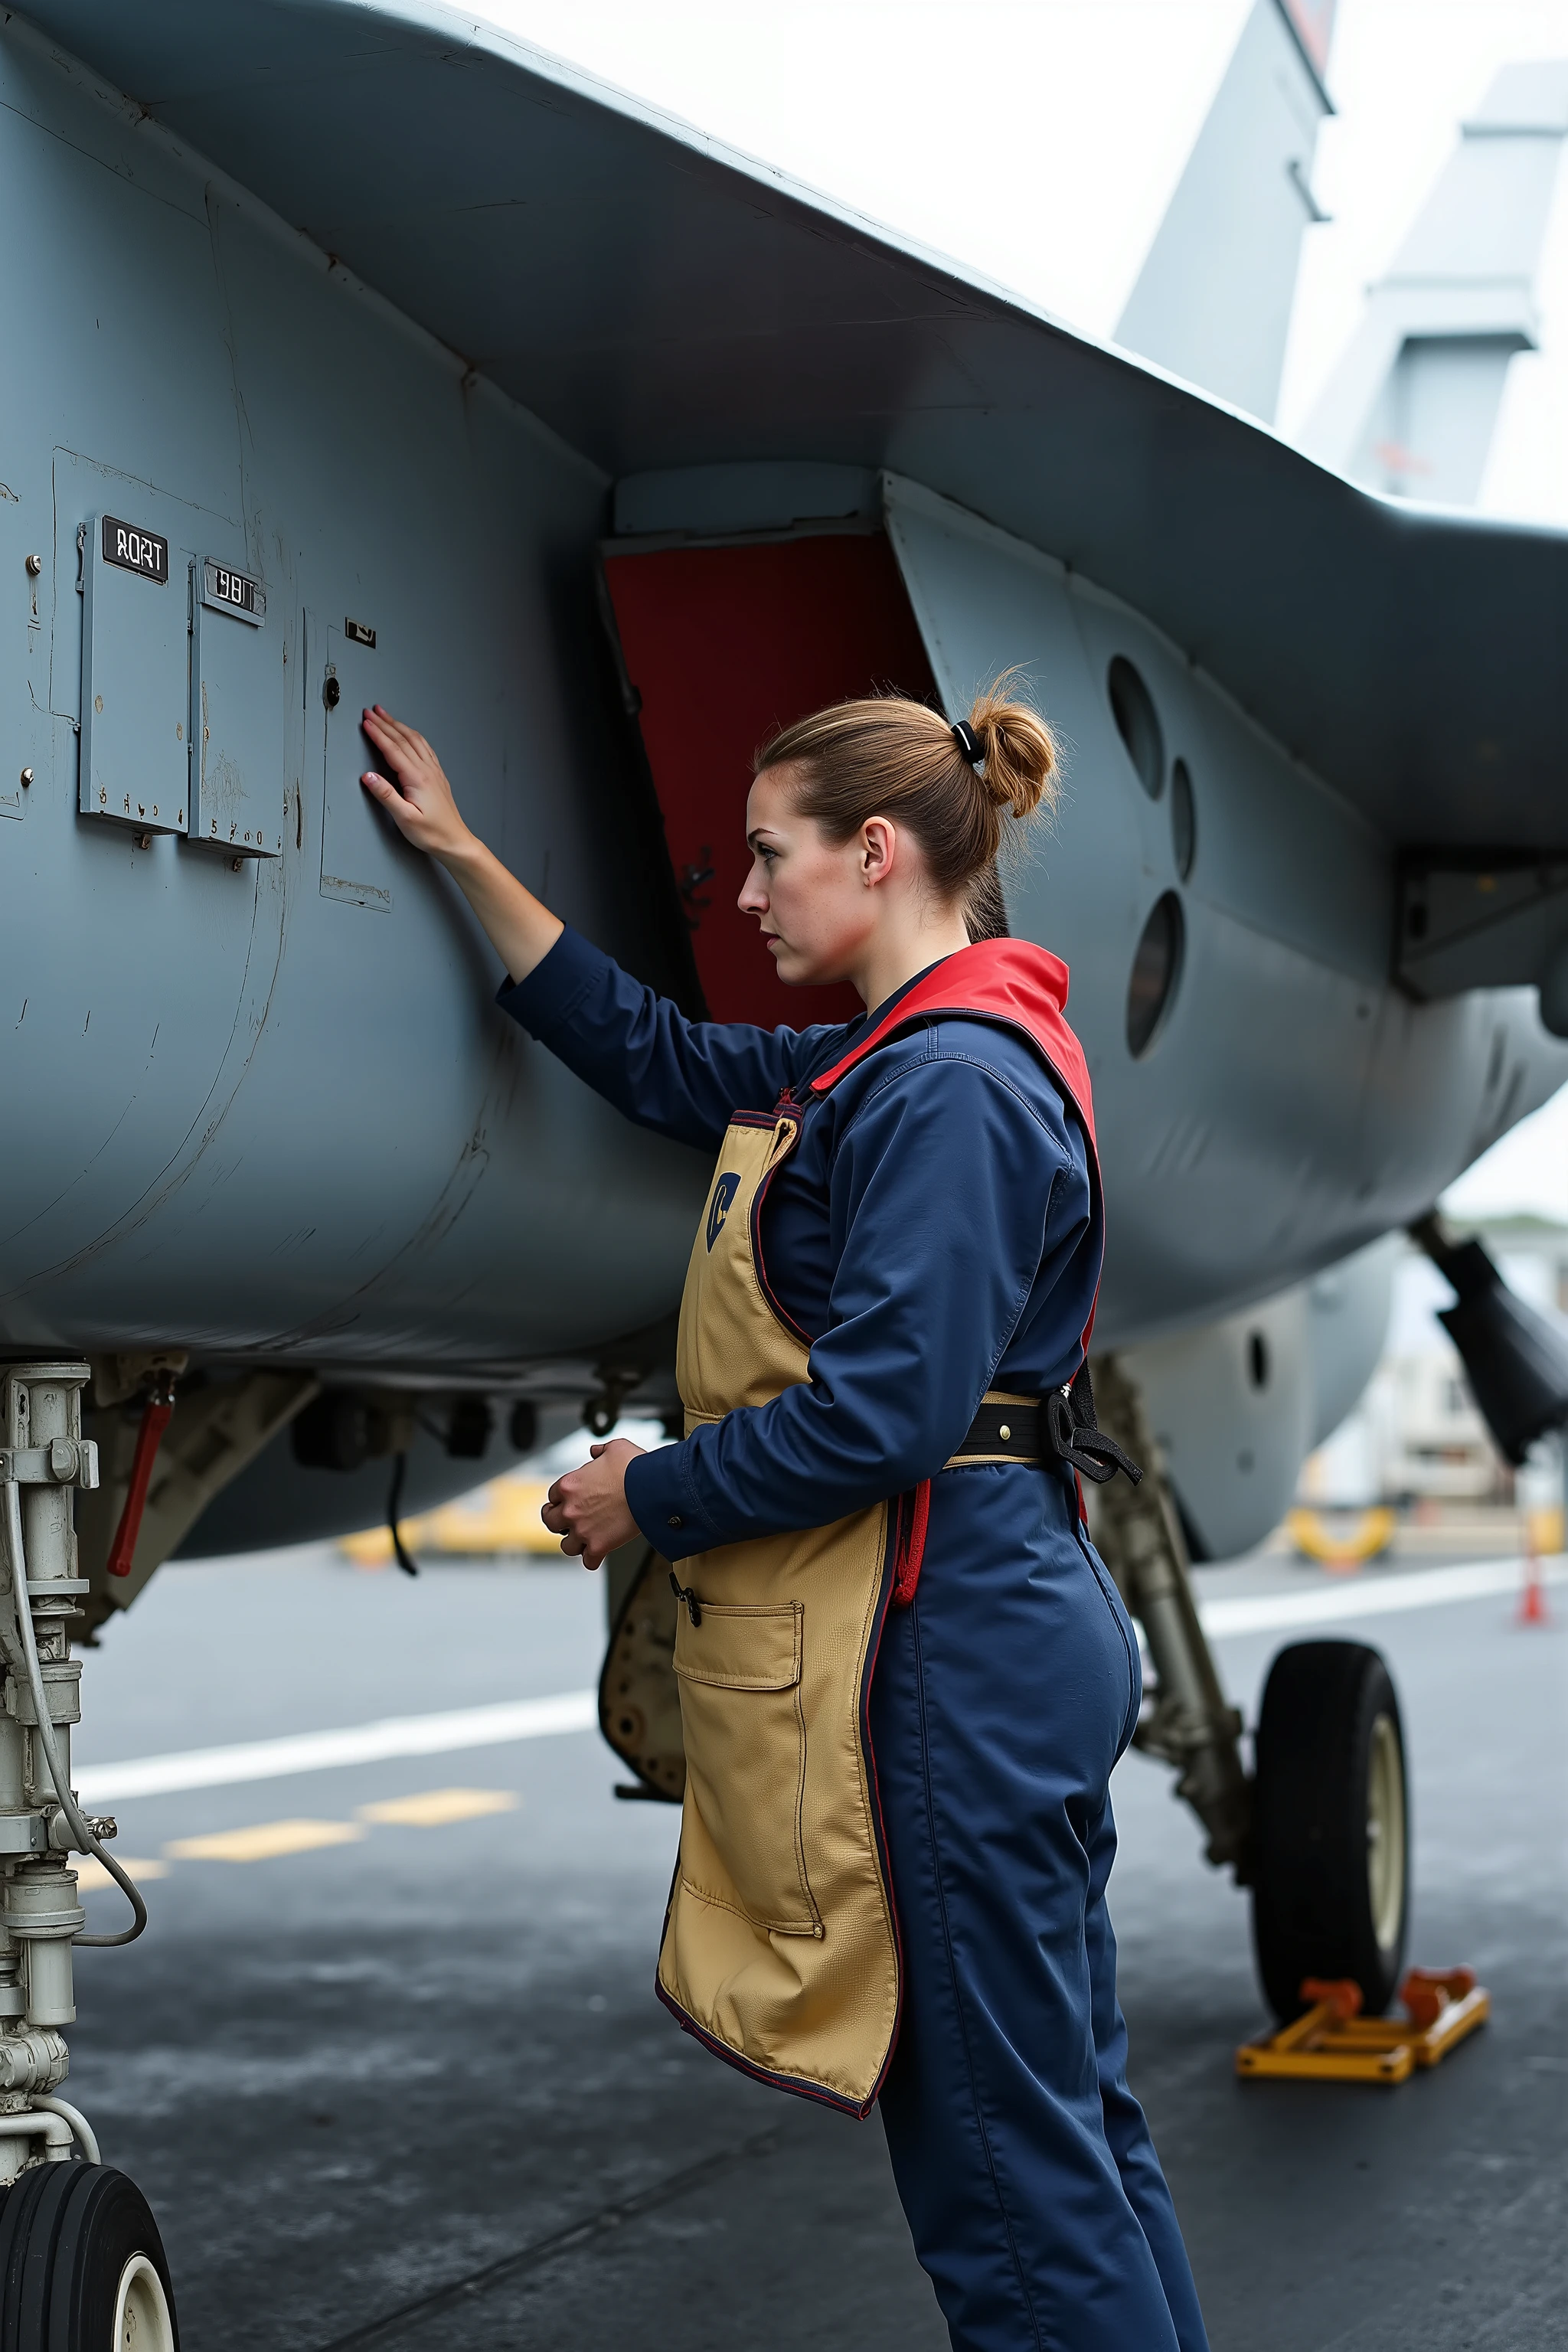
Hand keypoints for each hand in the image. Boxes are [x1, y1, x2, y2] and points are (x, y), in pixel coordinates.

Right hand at [360, 707, 473, 861]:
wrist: (455, 841)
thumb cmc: (432, 833)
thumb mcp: (404, 818)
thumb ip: (385, 795)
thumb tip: (368, 777)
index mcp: (417, 778)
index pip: (392, 749)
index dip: (377, 734)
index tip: (365, 722)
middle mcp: (427, 770)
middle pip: (403, 739)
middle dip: (385, 723)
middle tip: (371, 711)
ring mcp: (434, 771)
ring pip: (415, 739)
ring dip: (399, 725)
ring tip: (386, 715)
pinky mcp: (437, 776)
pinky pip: (424, 747)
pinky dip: (412, 735)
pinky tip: (409, 733)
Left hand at [542, 1439, 644, 1569]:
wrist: (651, 1488)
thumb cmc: (635, 1468)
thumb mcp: (615, 1448)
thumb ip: (600, 1450)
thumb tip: (595, 1452)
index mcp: (569, 1485)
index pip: (552, 1496)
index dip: (560, 1499)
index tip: (567, 1501)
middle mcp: (571, 1509)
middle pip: (550, 1522)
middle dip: (557, 1522)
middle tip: (563, 1523)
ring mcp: (583, 1530)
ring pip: (566, 1546)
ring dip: (574, 1543)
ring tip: (581, 1541)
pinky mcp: (599, 1546)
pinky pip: (588, 1562)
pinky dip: (593, 1559)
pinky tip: (597, 1554)